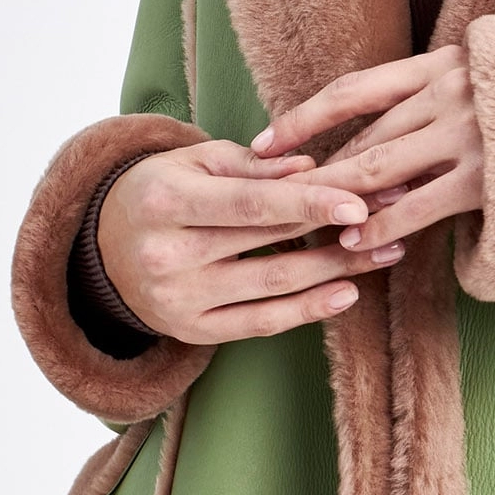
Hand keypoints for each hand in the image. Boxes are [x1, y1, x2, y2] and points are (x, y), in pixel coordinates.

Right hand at [97, 139, 405, 342]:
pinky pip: (261, 323)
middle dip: (336, 228)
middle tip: (392, 213)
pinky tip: (348, 292)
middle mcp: (167, 255)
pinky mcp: (192, 331)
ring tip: (385, 251)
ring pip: (274, 286)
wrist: (102, 248)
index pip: (249, 204)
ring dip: (337, 269)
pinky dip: (308, 310)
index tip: (358, 201)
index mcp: (165, 202)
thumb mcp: (195, 162)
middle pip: (269, 243)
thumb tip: (311, 168)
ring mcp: (178, 300)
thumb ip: (253, 166)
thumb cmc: (161, 190)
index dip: (307, 203)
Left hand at [250, 46, 483, 253]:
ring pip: (378, 170)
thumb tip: (372, 141)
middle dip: (313, 173)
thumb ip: (432, 99)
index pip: (354, 91)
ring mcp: (466, 133)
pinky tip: (353, 240)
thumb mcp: (479, 80)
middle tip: (270, 199)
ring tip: (301, 223)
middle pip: (362, 137)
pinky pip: (414, 207)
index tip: (262, 145)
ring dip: (335, 199)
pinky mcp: (482, 177)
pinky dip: (378, 226)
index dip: (303, 120)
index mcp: (440, 63)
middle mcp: (448, 90)